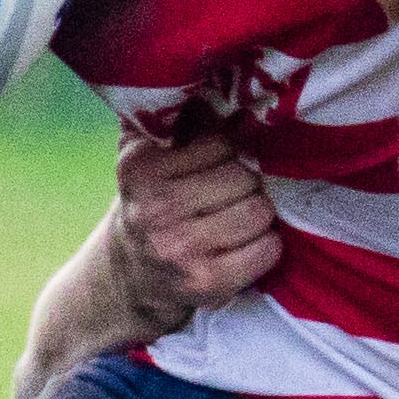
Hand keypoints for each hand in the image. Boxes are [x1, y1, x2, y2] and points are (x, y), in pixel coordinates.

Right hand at [108, 124, 281, 318]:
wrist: (131, 274)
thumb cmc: (153, 203)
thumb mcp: (154, 157)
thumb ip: (190, 125)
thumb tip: (246, 116)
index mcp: (140, 168)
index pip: (220, 143)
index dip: (231, 151)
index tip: (222, 164)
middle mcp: (154, 208)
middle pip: (243, 177)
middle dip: (247, 183)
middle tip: (235, 195)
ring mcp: (179, 248)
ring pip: (258, 211)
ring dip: (258, 214)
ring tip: (240, 217)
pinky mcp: (206, 282)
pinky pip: (267, 250)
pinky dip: (266, 245)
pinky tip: (246, 245)